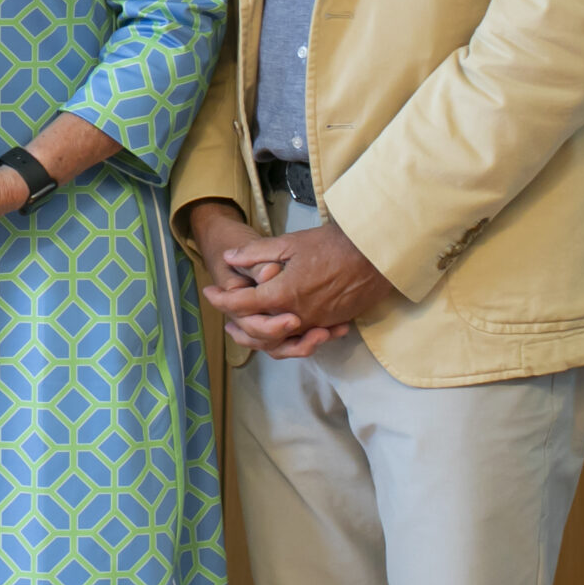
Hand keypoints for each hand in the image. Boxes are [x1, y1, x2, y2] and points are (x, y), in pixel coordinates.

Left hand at [182, 199, 341, 357]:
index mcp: (283, 294)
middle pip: (258, 330)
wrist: (374, 255)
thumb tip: (228, 258)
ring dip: (259, 336)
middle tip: (224, 314)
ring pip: (280, 340)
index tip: (209, 292)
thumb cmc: (333, 245)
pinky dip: (285, 337)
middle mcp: (298, 315)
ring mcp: (316, 323)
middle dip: (236, 323)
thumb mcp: (290, 243)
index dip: (221, 299)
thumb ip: (255, 253)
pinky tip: (277, 328)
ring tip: (245, 328)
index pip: (242, 304)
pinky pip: (303, 338)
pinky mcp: (331, 324)